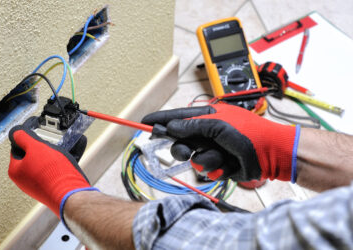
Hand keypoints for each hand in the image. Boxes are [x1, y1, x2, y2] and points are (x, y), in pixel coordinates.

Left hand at [8, 125, 96, 218]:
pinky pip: (53, 172)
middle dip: (42, 149)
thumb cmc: (52, 173)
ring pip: (44, 164)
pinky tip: (66, 163)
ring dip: (52, 157)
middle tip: (51, 144)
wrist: (70, 194)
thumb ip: (24, 137)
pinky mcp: (51, 189)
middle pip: (31, 157)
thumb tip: (16, 132)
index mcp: (16, 171)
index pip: (17, 148)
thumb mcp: (36, 147)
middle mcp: (24, 181)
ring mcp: (38, 186)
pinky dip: (59, 166)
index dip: (27, 139)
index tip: (36, 134)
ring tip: (61, 154)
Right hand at [142, 103, 299, 181]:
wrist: (271, 153)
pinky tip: (228, 165)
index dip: (161, 119)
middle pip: (180, 141)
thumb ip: (192, 126)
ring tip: (221, 157)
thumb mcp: (218, 125)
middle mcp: (208, 132)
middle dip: (182, 148)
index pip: (178, 117)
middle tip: (187, 151)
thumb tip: (171, 126)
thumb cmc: (249, 133)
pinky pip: (206, 169)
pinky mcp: (219, 164)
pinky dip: (216, 168)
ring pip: (193, 158)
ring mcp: (213, 149)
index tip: (145, 121)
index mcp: (207, 117)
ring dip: (206, 160)